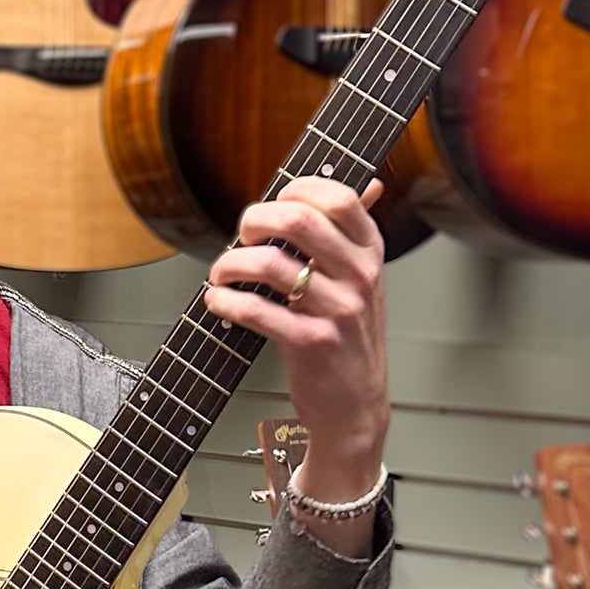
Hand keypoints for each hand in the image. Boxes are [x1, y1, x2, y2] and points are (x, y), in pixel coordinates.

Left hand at [204, 178, 388, 550]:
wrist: (356, 407)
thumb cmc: (349, 340)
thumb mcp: (362, 282)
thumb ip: (352, 235)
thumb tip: (366, 181)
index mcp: (371, 253)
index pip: (341, 197)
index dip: (298, 189)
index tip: (274, 202)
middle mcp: (359, 278)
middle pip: (300, 220)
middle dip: (255, 220)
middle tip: (241, 235)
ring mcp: (338, 311)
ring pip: (271, 264)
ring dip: (231, 263)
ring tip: (221, 274)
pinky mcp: (311, 343)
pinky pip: (258, 310)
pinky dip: (226, 302)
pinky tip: (218, 303)